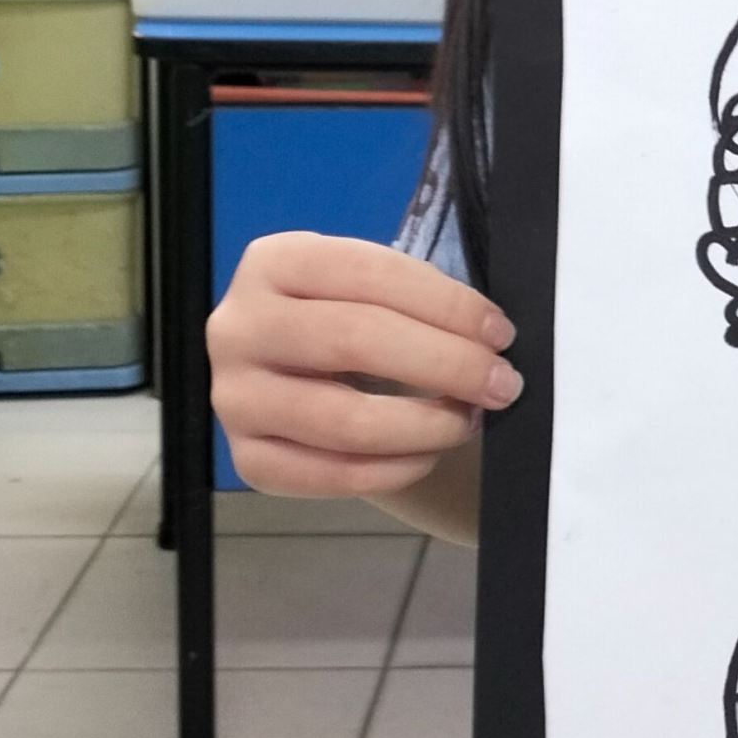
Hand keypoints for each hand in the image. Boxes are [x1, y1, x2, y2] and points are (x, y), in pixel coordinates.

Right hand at [209, 232, 516, 499]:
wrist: (301, 378)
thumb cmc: (352, 320)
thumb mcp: (371, 288)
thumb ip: (416, 298)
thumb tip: (491, 338)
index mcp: (274, 262)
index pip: (369, 272)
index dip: (445, 303)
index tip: (500, 333)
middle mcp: (240, 327)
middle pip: (355, 340)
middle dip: (446, 363)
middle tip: (501, 383)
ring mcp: (235, 398)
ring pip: (345, 419)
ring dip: (426, 424)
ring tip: (469, 420)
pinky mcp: (249, 460)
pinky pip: (333, 475)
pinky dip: (396, 468)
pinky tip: (430, 454)